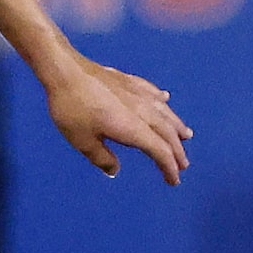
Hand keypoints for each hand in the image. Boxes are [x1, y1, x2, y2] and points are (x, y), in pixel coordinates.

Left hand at [43, 54, 191, 183]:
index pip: (160, 152)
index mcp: (133, 129)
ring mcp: (139, 93)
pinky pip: (153, 93)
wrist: (66, 71)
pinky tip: (165, 99)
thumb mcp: (82, 140)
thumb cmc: (72, 108)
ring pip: (165, 112)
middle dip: (177, 151)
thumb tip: (114, 171)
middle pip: (167, 134)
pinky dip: (162, 101)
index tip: (174, 180)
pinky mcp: (130, 81)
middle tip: (184, 165)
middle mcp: (143, 111)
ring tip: (186, 135)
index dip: (169, 167)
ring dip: (177, 126)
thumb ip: (101, 157)